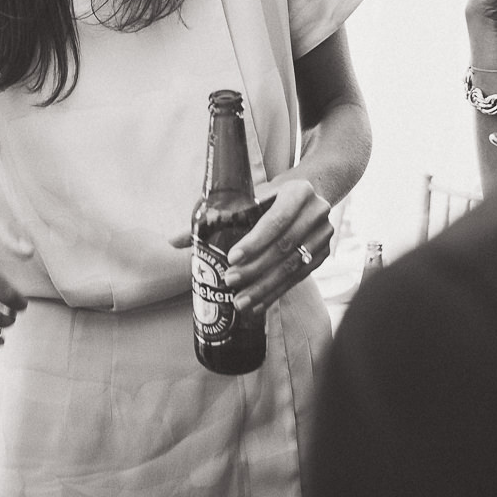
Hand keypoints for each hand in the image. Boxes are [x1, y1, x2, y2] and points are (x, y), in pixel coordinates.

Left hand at [169, 177, 331, 315]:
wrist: (310, 193)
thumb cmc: (270, 195)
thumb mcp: (249, 196)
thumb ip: (213, 216)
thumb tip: (173, 241)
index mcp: (298, 191)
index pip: (276, 219)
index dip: (255, 241)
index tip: (232, 258)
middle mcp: (316, 212)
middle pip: (283, 247)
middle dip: (255, 268)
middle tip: (230, 282)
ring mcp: (323, 236)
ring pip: (292, 267)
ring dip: (265, 287)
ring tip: (240, 302)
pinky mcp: (323, 256)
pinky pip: (298, 278)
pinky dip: (276, 293)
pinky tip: (258, 305)